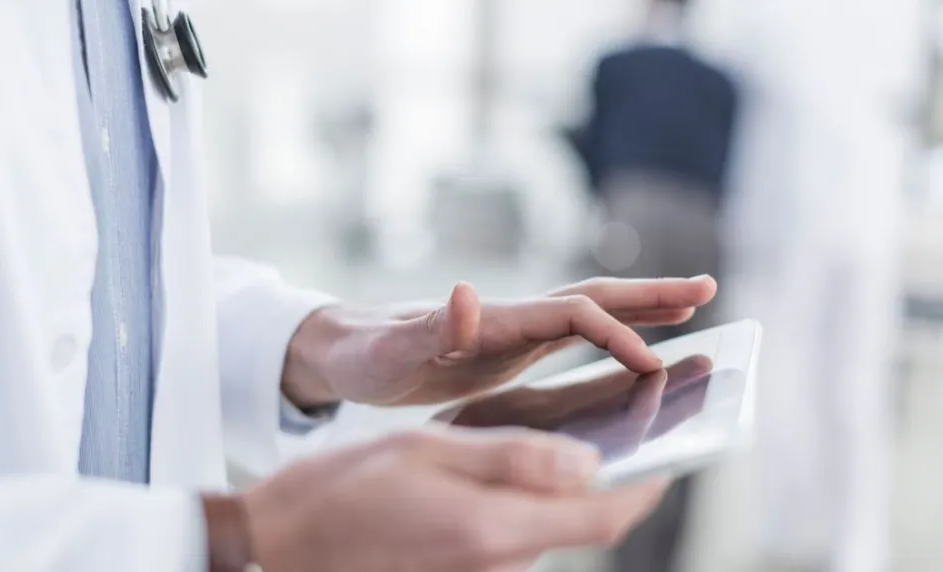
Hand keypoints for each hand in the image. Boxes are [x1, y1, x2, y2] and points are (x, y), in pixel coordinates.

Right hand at [224, 428, 668, 571]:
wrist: (278, 545)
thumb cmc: (342, 488)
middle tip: (622, 432)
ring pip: (545, 533)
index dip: (647, 487)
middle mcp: (496, 564)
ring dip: (565, 496)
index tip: (672, 453)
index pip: (602, 518)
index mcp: (494, 530)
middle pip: (579, 528)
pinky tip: (506, 471)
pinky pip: (510, 541)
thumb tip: (587, 463)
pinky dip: (525, 508)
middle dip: (609, 486)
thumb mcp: (427, 448)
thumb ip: (512, 458)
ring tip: (566, 441)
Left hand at [283, 276, 716, 405]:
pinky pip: (573, 338)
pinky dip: (610, 335)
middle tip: (708, 289)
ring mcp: (513, 330)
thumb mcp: (389, 350)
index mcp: (495, 317)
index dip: (616, 334)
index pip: (573, 314)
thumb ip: (428, 328)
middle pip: (595, 296)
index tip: (653, 366)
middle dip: (651, 295)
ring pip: (590, 311)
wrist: (347, 347)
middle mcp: (512, 315)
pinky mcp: (508, 348)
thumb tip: (466, 293)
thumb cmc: (365, 352)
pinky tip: (631, 347)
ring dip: (641, 308)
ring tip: (692, 306)